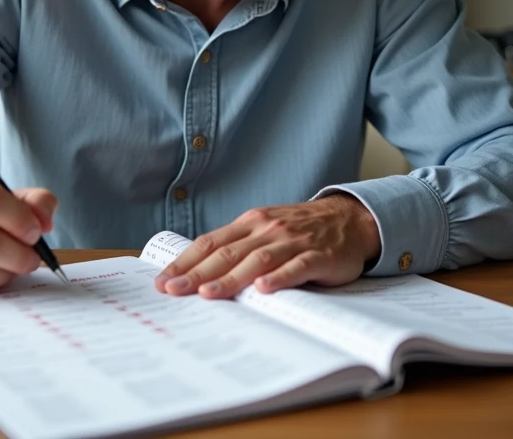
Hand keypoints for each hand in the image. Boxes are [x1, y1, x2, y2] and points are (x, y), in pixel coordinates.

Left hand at [154, 195, 380, 298]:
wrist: (350, 219)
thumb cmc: (300, 229)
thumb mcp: (265, 230)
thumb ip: (238, 246)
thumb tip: (197, 270)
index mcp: (250, 223)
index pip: (210, 243)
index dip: (185, 262)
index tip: (163, 281)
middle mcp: (267, 229)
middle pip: (227, 252)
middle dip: (197, 273)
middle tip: (173, 291)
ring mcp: (293, 241)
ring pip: (257, 260)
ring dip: (231, 278)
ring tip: (209, 294)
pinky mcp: (318, 256)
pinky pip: (297, 267)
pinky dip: (279, 277)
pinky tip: (264, 289)